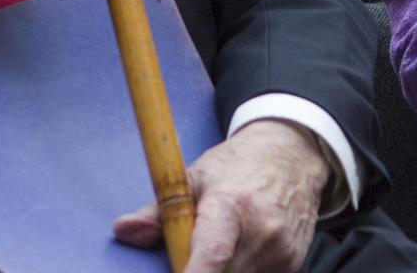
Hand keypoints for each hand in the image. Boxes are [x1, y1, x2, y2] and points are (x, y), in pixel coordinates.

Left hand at [113, 120, 327, 272]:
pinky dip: (239, 270)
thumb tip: (124, 231)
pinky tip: (241, 250)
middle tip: (190, 248)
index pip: (210, 255)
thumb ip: (159, 211)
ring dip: (220, 270)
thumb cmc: (238, 165)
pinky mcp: (292, 264)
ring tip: (222, 243)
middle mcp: (263, 232)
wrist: (293, 155)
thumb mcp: (195, 177)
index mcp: (231, 206)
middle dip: (195, 269)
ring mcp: (281, 252)